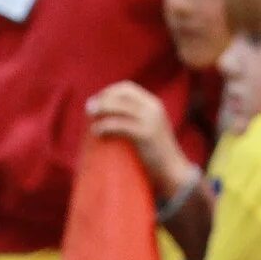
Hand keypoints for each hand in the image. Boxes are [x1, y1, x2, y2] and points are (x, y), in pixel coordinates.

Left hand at [86, 82, 194, 200]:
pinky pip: (119, 125)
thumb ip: (133, 118)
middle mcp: (153, 108)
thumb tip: (105, 114)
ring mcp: (150, 120)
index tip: (97, 100)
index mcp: (154, 104)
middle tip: (89, 107)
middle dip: (103, 98)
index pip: (127, 88)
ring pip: (119, 107)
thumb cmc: (155, 154)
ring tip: (89, 116)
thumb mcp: (148, 128)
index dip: (109, 91)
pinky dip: (104, 126)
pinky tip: (97, 132)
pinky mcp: (145, 134)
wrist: (172, 171)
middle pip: (122, 93)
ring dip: (101, 108)